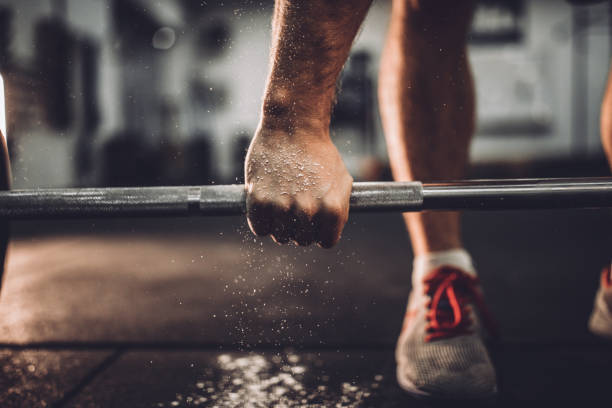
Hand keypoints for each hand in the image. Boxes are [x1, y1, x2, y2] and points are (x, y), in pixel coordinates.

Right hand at [245, 127, 352, 247]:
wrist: (292, 126)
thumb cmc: (318, 152)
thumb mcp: (341, 180)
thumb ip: (339, 209)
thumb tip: (330, 230)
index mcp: (332, 208)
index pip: (326, 241)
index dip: (321, 231)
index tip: (315, 220)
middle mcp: (308, 211)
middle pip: (303, 240)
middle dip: (300, 228)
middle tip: (296, 208)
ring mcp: (282, 206)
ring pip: (280, 237)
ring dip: (281, 225)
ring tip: (282, 202)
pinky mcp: (259, 200)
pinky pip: (260, 228)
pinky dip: (262, 221)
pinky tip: (268, 204)